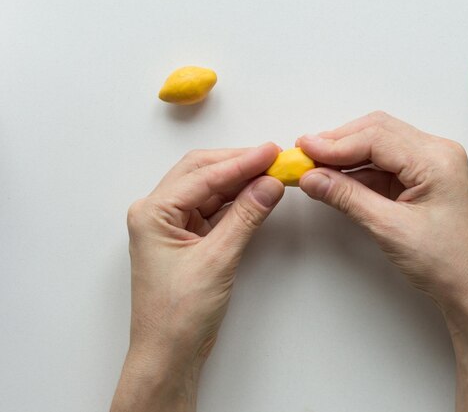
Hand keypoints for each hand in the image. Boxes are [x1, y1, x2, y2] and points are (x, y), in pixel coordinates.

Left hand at [111, 143, 283, 411]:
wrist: (169, 354)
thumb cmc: (178, 314)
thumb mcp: (217, 260)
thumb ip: (245, 217)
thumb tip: (269, 184)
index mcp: (153, 212)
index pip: (203, 175)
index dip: (241, 161)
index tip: (272, 152)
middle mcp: (158, 213)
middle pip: (202, 173)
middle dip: (238, 164)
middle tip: (274, 158)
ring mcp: (172, 225)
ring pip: (209, 189)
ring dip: (239, 181)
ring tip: (271, 173)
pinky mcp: (187, 239)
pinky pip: (213, 209)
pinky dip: (235, 201)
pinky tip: (256, 195)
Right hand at [297, 112, 467, 411]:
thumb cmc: (446, 264)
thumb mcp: (389, 228)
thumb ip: (347, 197)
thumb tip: (312, 177)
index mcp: (436, 159)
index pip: (376, 137)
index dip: (334, 143)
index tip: (303, 151)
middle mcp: (437, 152)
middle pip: (377, 132)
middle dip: (338, 143)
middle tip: (304, 155)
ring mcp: (432, 164)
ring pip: (379, 145)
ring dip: (346, 156)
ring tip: (315, 167)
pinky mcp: (424, 179)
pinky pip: (385, 165)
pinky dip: (359, 170)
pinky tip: (337, 179)